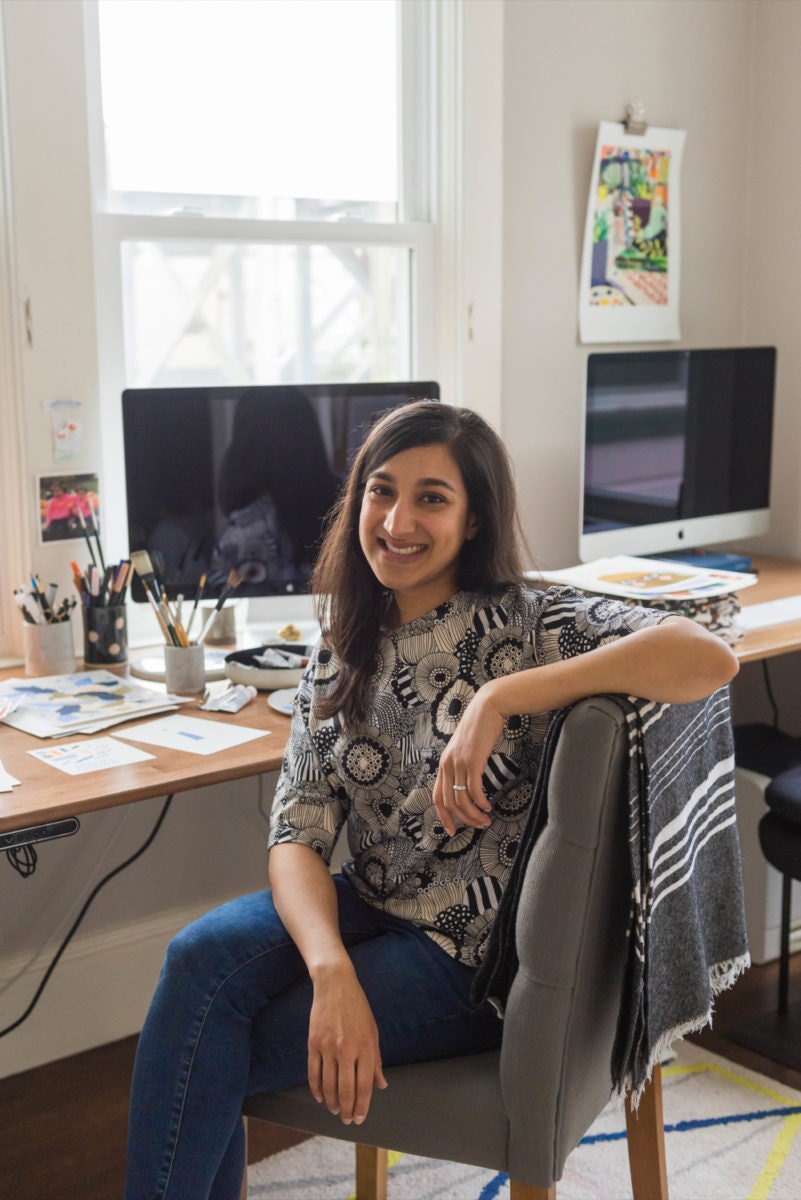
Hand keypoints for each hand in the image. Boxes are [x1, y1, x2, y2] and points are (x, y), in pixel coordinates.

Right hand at [307, 961, 387, 1124]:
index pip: (365, 1085)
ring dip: (332, 1102)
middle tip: (348, 1120)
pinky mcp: (313, 1043)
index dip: (363, 1105)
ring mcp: (328, 1047)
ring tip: (335, 1110)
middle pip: (346, 1089)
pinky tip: (320, 1098)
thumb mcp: (373, 1032)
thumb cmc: (358, 1008)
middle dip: (347, 1109)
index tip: (360, 1118)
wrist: (335, 985)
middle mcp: (347, 1049)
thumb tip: (381, 1085)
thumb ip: (376, 1061)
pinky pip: (313, 1073)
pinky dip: (316, 1089)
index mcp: (366, 1046)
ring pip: (328, 1085)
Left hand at [433, 683, 504, 835]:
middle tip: (478, 826)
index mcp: (444, 764)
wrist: (487, 708)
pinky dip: (480, 802)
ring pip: (462, 799)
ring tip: (485, 820)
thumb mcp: (465, 749)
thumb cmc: (479, 729)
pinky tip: (488, 807)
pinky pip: (474, 789)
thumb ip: (462, 765)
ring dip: (474, 814)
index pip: (437, 797)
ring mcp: (459, 763)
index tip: (452, 830)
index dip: (443, 816)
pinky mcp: (472, 760)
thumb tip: (468, 785)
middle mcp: (447, 765)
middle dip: (463, 819)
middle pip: (449, 802)